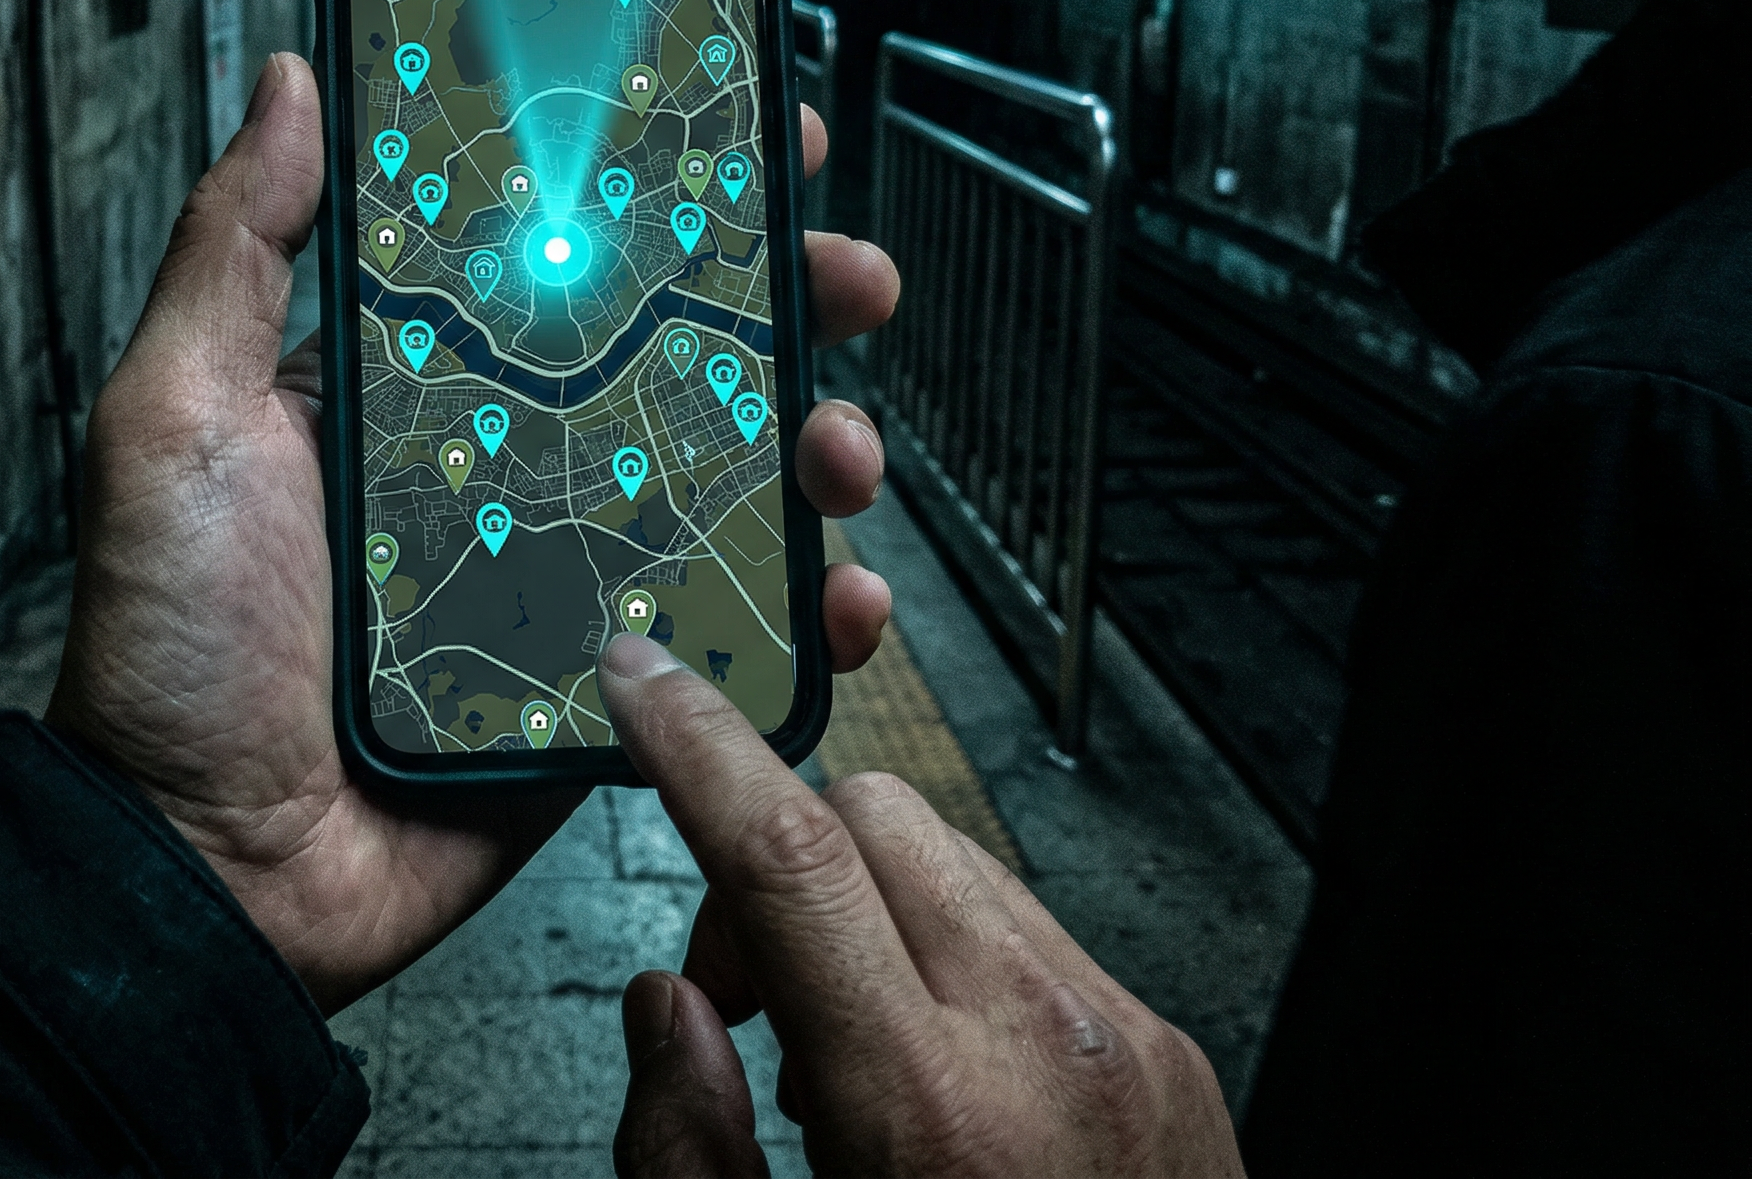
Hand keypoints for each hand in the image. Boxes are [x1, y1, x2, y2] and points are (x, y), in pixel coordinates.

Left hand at [46, 53, 902, 1013]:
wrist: (202, 869)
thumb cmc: (170, 641)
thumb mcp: (177, 413)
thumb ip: (236, 248)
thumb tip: (292, 77)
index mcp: (418, 389)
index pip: (557, 260)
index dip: (658, 197)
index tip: (749, 139)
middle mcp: (505, 467)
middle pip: (676, 360)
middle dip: (784, 309)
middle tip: (851, 277)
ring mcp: (569, 579)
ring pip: (730, 487)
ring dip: (818, 450)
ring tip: (846, 449)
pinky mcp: (608, 688)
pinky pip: (732, 637)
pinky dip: (810, 615)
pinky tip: (846, 597)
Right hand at [600, 634, 1243, 1177]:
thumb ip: (687, 1151)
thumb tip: (669, 1005)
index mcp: (928, 1113)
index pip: (788, 855)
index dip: (698, 747)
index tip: (641, 678)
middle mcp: (1043, 1042)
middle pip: (867, 820)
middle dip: (773, 868)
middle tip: (744, 1005)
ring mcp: (1123, 1037)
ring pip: (947, 858)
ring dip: (862, 912)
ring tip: (842, 1057)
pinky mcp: (1166, 1049)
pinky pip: (1024, 928)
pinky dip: (947, 958)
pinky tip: (935, 1079)